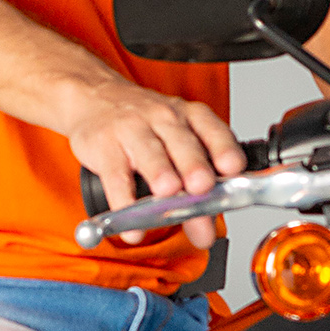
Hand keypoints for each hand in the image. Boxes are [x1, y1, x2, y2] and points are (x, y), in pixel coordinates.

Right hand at [62, 77, 244, 249]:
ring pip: (150, 154)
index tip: (233, 167)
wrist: (95, 99)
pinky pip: (116, 177)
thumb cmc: (146, 126)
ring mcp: (133, 129)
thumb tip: (205, 232)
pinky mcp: (104, 147)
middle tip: (202, 186)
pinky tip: (132, 224)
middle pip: (183, 144)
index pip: (214, 131)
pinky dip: (124, 203)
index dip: (225, 149)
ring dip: (160, 173)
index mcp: (192, 117)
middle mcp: (165, 118)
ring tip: (168, 192)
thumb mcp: (177, 142)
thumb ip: (196, 188)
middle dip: (195, 166)